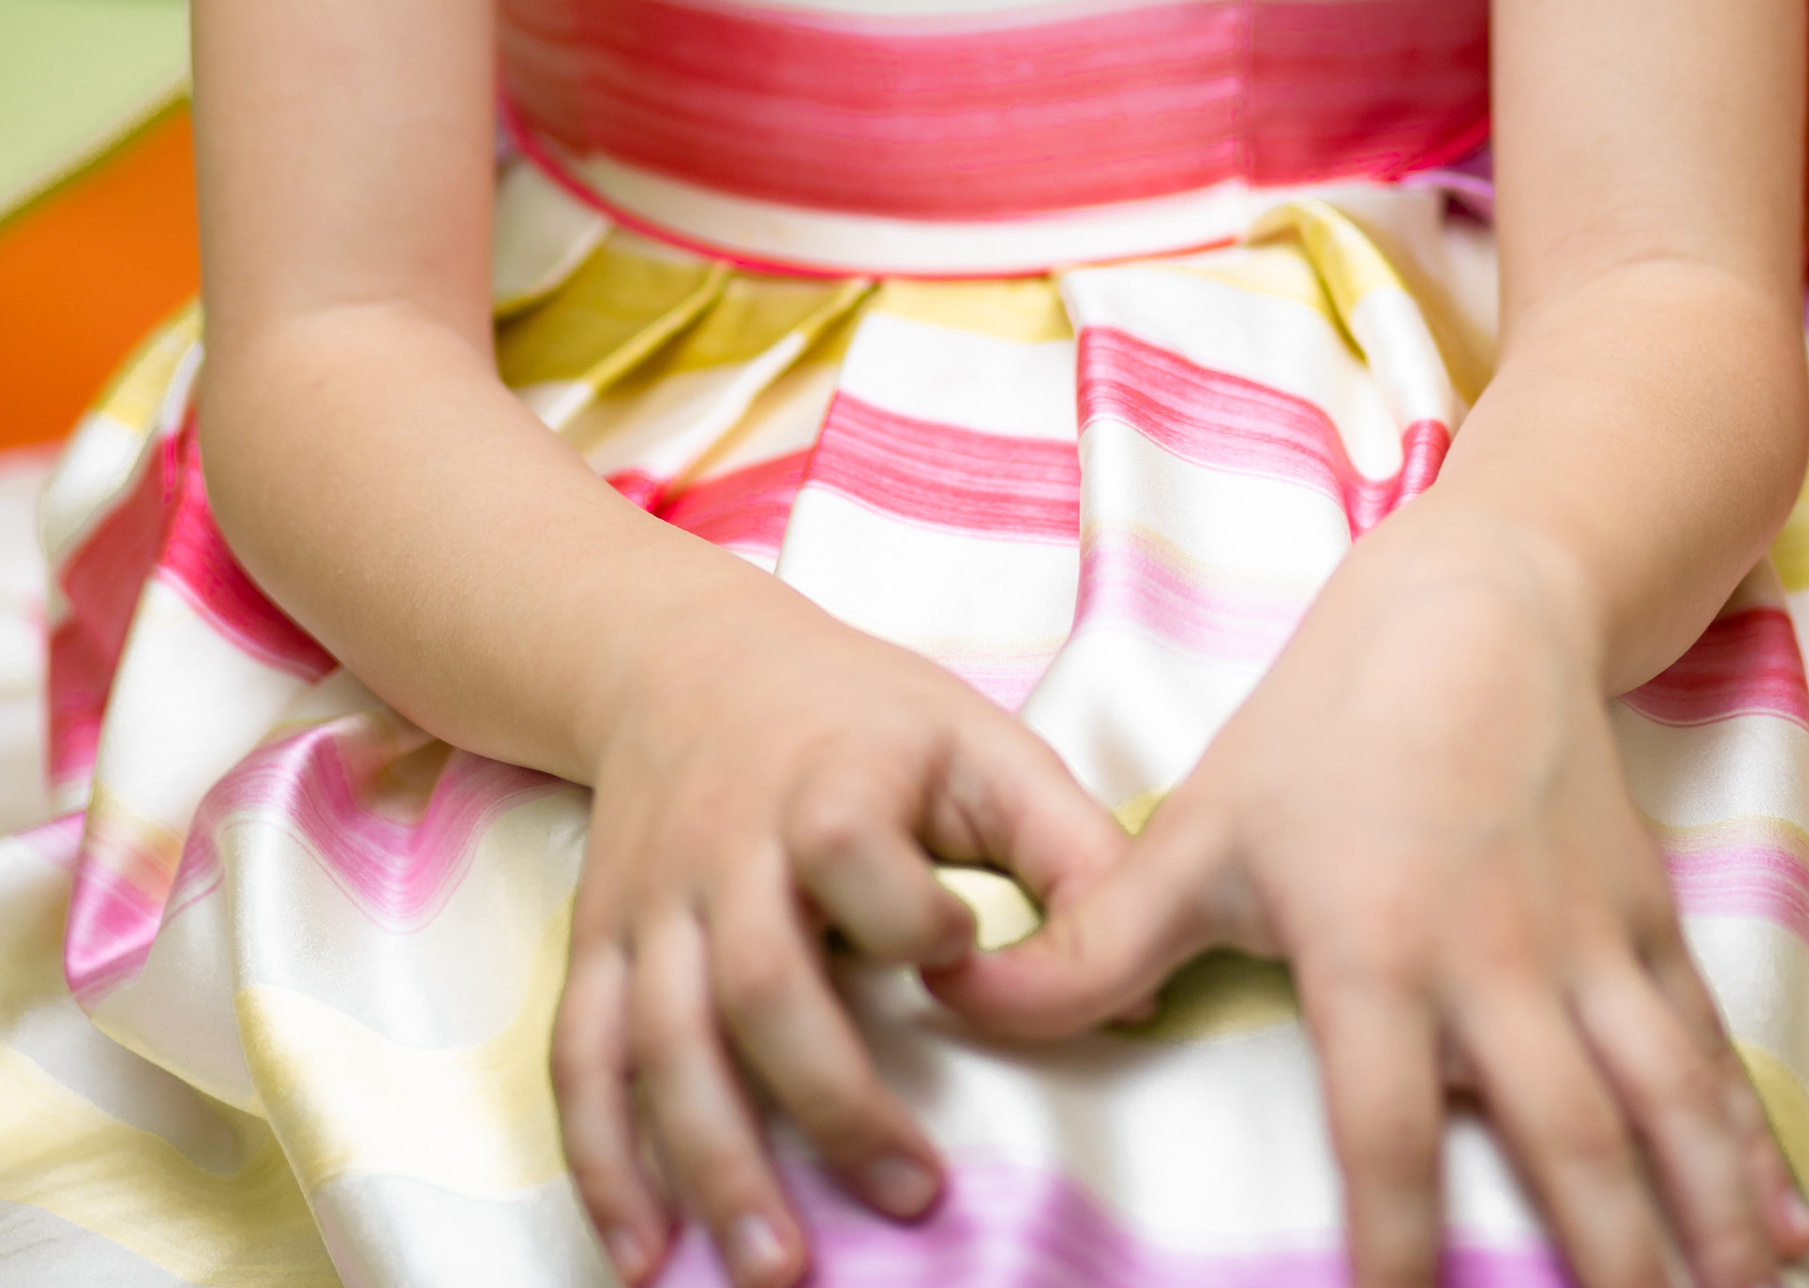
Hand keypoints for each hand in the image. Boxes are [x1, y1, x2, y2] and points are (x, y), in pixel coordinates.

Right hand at [554, 580, 1127, 1287]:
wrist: (687, 661)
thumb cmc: (857, 716)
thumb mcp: (975, 742)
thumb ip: (1066, 847)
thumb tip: (1144, 984)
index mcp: (826, 783)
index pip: (852, 850)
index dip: (911, 914)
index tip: (961, 952)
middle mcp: (725, 845)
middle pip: (761, 981)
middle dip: (832, 1099)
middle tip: (913, 1194)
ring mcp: (653, 902)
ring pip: (663, 1038)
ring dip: (711, 1160)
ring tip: (772, 1266)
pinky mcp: (598, 942)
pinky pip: (583, 1059)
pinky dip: (602, 1160)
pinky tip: (642, 1252)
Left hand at [938, 514, 1808, 1287]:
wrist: (1477, 599)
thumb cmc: (1324, 724)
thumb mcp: (1200, 826)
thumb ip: (1093, 944)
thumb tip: (962, 1005)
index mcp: (1375, 947)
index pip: (1385, 1130)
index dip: (1396, 1246)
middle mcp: (1495, 958)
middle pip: (1561, 1138)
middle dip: (1603, 1262)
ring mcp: (1586, 939)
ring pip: (1658, 1100)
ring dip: (1700, 1215)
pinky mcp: (1646, 918)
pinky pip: (1703, 1046)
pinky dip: (1745, 1139)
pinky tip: (1779, 1228)